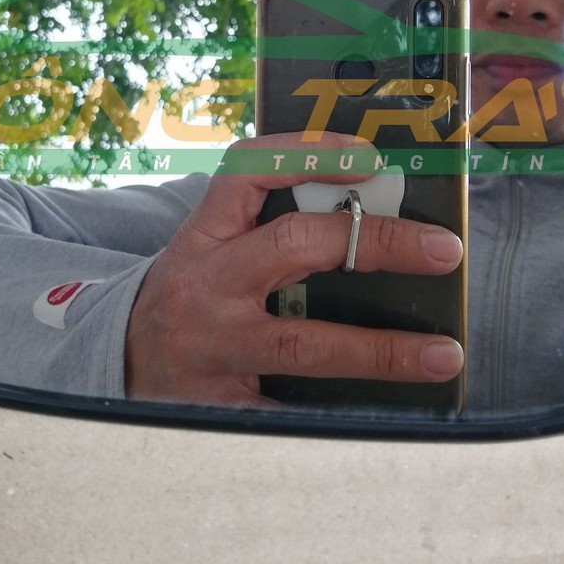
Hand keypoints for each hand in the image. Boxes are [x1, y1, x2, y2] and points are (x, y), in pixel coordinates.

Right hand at [124, 133, 463, 405]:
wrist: (120, 361)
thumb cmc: (187, 292)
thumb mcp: (212, 247)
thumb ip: (269, 227)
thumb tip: (371, 212)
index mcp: (205, 234)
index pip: (251, 170)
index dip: (311, 154)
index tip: (371, 157)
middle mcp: (208, 283)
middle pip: (295, 246)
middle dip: (375, 243)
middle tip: (443, 249)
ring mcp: (214, 346)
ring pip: (305, 343)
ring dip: (381, 349)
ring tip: (442, 352)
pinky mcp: (223, 404)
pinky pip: (292, 409)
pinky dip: (346, 408)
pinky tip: (395, 409)